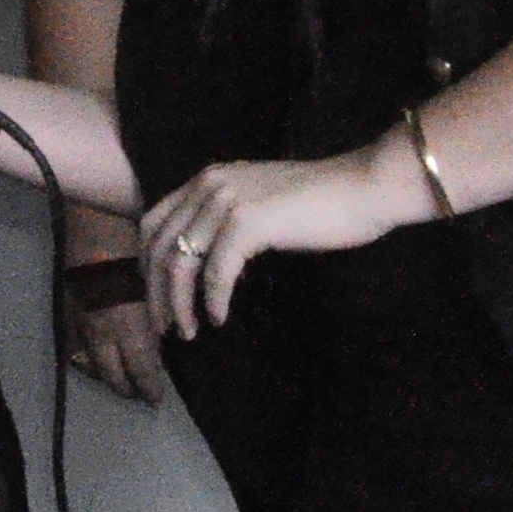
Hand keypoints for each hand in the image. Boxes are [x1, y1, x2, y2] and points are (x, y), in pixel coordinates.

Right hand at [63, 206, 166, 405]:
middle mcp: (101, 331)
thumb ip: (155, 316)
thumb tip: (160, 338)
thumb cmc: (134, 246)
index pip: (140, 371)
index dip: (149, 389)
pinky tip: (94, 355)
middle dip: (126, 389)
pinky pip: (75, 346)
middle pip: (112, 376)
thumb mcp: (154, 284)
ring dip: (105, 375)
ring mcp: (80, 323)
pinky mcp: (67, 311)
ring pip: (91, 364)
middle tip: (139, 394)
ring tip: (118, 379)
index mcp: (127, 326)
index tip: (156, 398)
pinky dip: (86, 357)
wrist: (94, 222)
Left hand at [138, 136, 423, 336]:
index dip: (146, 265)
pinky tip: (219, 317)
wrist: (366, 186)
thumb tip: (209, 271)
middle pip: (161, 247)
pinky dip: (213, 299)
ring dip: (180, 303)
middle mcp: (209, 185)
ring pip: (182, 262)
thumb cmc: (322, 202)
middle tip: (163, 327)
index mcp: (207, 179)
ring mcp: (227, 201)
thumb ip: (229, 225)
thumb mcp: (261, 206)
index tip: (155, 298)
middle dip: (156, 292)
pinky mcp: (249, 222)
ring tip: (187, 331)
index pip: (153, 224)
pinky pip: (217, 271)